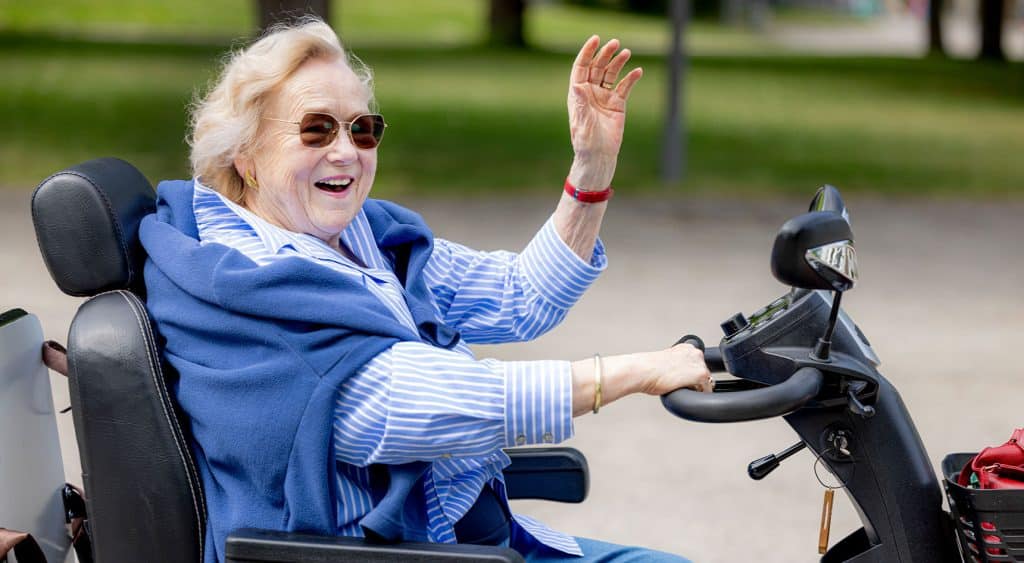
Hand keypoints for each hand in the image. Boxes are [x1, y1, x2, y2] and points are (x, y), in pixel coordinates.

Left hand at [567, 35, 642, 188]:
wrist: (599, 157)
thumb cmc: (586, 143)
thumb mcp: (582, 123)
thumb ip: (581, 104)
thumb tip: (578, 86)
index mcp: (578, 94)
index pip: (581, 68)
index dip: (587, 52)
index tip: (596, 40)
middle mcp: (590, 93)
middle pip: (597, 67)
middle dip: (605, 54)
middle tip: (615, 44)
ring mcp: (604, 97)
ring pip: (611, 74)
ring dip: (618, 62)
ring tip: (626, 52)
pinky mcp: (618, 105)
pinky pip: (625, 87)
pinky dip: (631, 78)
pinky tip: (638, 71)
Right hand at [637, 343, 712, 394]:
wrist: (641, 371)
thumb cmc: (647, 369)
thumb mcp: (665, 362)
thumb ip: (677, 365)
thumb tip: (680, 376)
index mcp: (686, 348)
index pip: (697, 364)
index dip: (690, 375)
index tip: (681, 378)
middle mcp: (694, 352)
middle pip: (704, 373)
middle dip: (695, 381)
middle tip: (678, 384)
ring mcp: (699, 363)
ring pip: (706, 382)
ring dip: (696, 388)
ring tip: (678, 387)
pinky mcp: (701, 374)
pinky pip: (707, 390)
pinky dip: (697, 395)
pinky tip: (682, 391)